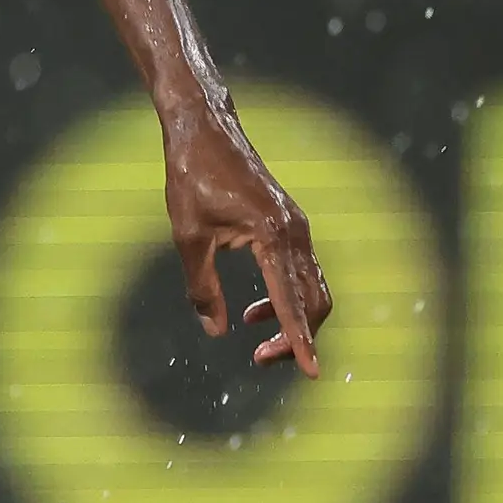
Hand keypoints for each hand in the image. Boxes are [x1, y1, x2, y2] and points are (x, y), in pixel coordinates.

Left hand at [164, 105, 333, 375]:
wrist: (205, 130)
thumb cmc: (191, 178)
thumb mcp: (188, 237)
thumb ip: (202, 288)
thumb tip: (216, 332)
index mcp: (271, 234)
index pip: (292, 301)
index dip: (300, 341)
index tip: (312, 372)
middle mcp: (295, 232)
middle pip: (314, 302)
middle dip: (296, 338)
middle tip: (259, 359)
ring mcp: (298, 228)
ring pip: (313, 290)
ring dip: (293, 321)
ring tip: (253, 334)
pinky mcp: (291, 225)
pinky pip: (303, 273)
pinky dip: (288, 299)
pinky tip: (254, 309)